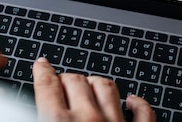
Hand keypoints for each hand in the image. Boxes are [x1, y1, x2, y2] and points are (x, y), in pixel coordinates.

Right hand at [32, 57, 155, 121]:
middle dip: (67, 78)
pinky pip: (144, 112)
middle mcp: (88, 119)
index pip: (47, 86)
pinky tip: (133, 100)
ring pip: (107, 87)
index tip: (42, 64)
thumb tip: (37, 110)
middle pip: (76, 81)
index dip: (42, 71)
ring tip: (91, 85)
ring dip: (97, 83)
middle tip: (62, 81)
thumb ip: (40, 116)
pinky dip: (138, 103)